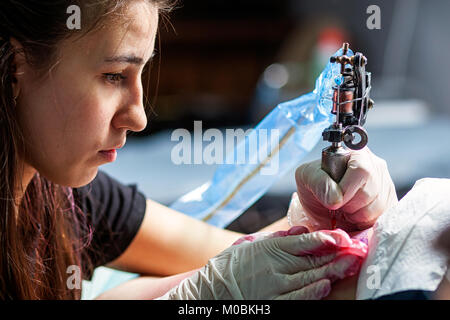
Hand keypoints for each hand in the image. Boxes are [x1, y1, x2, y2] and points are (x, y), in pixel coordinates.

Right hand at [157, 229, 366, 299]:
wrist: (211, 291)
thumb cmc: (230, 266)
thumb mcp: (248, 244)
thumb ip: (275, 237)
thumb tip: (300, 230)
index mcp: (270, 248)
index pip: (304, 241)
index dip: (326, 238)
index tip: (343, 236)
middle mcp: (276, 266)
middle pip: (313, 259)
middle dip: (338, 254)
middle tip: (357, 250)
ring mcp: (276, 287)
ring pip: (311, 277)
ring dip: (332, 271)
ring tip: (350, 265)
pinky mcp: (273, 304)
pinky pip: (298, 299)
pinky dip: (314, 292)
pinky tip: (327, 286)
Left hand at [295, 147, 397, 230]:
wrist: (319, 205)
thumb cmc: (313, 186)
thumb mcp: (306, 178)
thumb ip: (319, 182)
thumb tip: (336, 199)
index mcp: (356, 153)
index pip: (362, 171)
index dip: (346, 190)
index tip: (333, 201)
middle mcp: (376, 166)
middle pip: (372, 192)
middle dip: (350, 206)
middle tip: (338, 206)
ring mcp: (386, 185)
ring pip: (379, 208)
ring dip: (358, 216)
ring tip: (346, 210)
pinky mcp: (391, 204)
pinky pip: (384, 219)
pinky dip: (366, 223)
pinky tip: (355, 217)